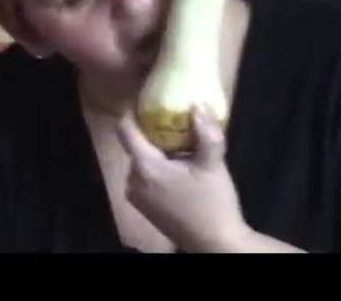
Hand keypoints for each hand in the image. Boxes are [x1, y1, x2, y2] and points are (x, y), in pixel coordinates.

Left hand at [116, 106, 250, 252]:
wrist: (215, 244)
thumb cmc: (213, 203)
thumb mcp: (213, 165)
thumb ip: (206, 133)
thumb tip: (198, 104)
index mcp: (145, 167)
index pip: (125, 130)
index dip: (133, 110)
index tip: (147, 97)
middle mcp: (133, 181)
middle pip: (136, 145)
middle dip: (154, 132)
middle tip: (176, 120)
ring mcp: (136, 196)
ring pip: (142, 161)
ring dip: (158, 151)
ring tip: (183, 143)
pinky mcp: (144, 207)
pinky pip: (146, 177)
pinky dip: (159, 168)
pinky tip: (181, 167)